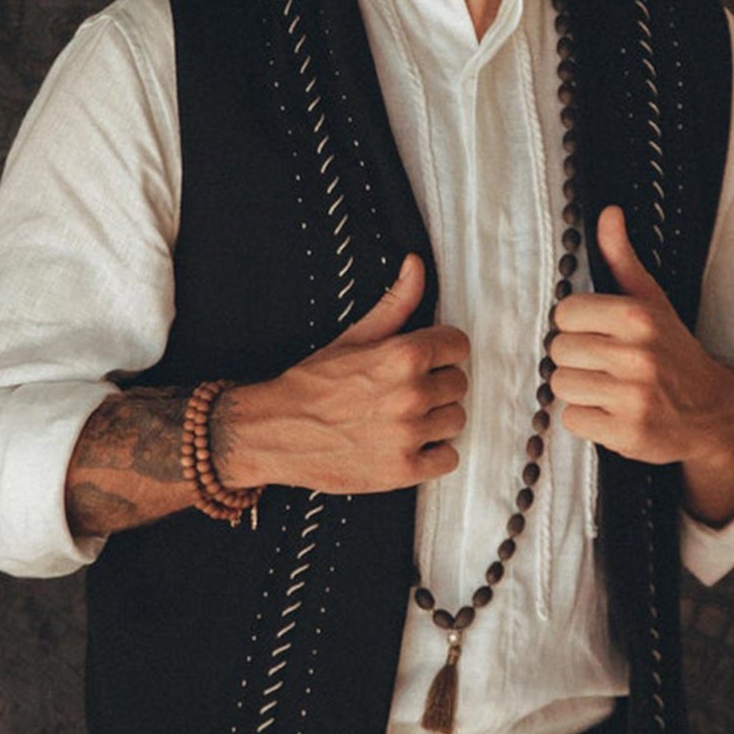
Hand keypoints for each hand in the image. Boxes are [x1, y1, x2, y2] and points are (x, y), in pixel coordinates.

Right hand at [219, 254, 470, 494]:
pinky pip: (448, 458)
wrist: (275, 431)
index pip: (459, 346)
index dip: (440, 352)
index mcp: (404, 355)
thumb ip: (396, 302)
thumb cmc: (313, 382)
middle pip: (459, 384)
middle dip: (436, 385)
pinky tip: (406, 445)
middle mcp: (411, 394)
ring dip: (435, 420)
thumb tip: (416, 263)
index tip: (423, 361)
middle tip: (405, 392)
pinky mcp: (404, 470)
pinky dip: (432, 454)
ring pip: (456, 420)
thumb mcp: (354, 336)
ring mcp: (409, 435)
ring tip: (403, 419)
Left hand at [551, 206, 733, 523]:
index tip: (597, 334)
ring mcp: (633, 397)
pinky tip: (613, 412)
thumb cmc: (673, 352)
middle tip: (605, 364)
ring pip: (561, 386)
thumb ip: (622, 258)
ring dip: (579, 390)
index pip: (564, 313)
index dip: (576, 325)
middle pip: (559, 351)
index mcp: (638, 318)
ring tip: (608, 388)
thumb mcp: (652, 302)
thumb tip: (608, 213)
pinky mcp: (627, 433)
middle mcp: (637, 356)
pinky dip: (587, 420)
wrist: (713, 411)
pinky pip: (573, 420)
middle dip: (576, 358)